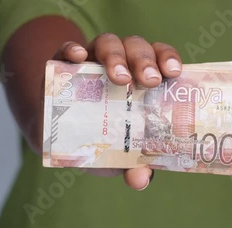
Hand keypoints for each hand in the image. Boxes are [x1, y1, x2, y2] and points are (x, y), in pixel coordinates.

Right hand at [52, 33, 182, 189]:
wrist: (59, 140)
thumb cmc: (99, 141)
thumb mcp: (116, 155)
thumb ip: (132, 165)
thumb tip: (140, 180)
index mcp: (140, 78)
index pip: (159, 57)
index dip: (167, 59)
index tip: (173, 73)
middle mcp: (119, 63)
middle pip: (135, 47)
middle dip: (144, 60)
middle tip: (148, 81)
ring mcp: (90, 61)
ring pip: (106, 43)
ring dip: (115, 56)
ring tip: (119, 78)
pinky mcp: (62, 64)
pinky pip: (66, 49)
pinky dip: (72, 49)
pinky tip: (78, 57)